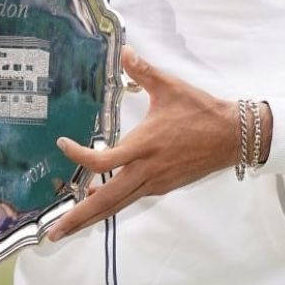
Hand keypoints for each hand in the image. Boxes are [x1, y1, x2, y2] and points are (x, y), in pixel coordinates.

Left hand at [48, 46, 239, 241]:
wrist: (232, 136)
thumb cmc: (200, 110)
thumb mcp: (170, 86)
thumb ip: (144, 70)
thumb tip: (125, 50)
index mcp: (144, 146)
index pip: (104, 161)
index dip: (80, 156)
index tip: (62, 144)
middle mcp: (147, 170)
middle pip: (106, 201)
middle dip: (78, 218)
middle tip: (52, 234)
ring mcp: (156, 182)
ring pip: (118, 204)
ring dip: (92, 217)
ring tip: (68, 227)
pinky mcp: (164, 186)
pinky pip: (132, 197)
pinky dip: (112, 203)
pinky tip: (99, 197)